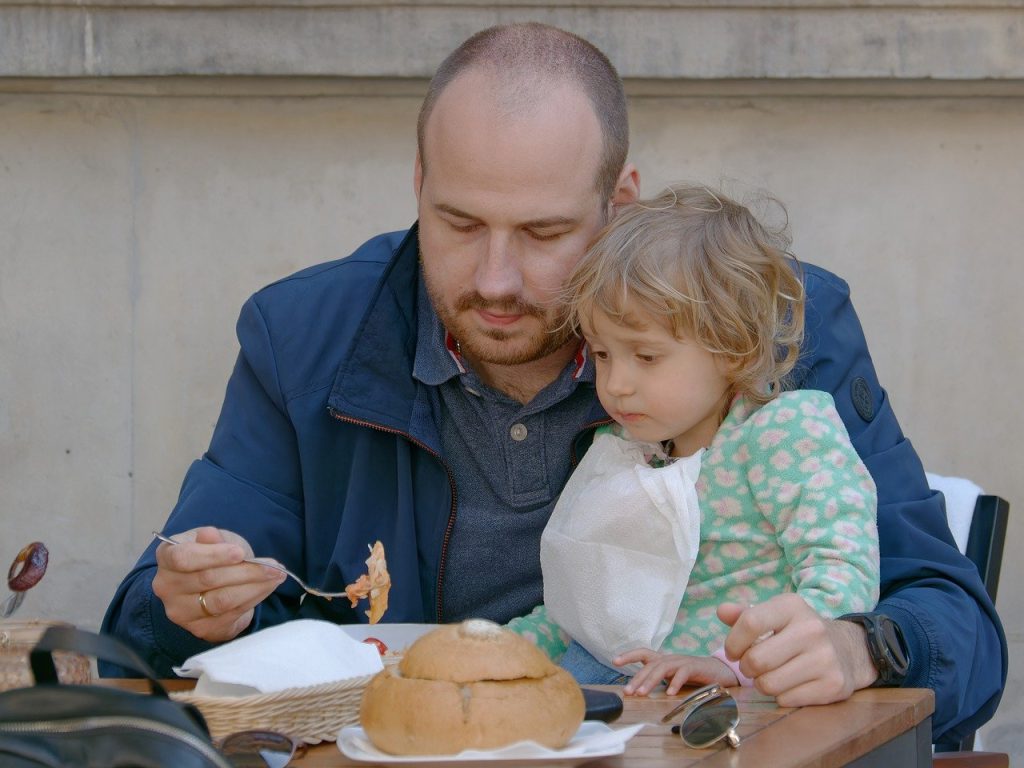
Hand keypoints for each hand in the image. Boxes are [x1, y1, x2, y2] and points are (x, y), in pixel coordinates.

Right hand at [152, 526, 285, 642]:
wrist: (212, 583)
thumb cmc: (212, 555)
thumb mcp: (215, 539)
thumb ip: (213, 539)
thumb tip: (209, 535)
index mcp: (167, 557)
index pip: (184, 558)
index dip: (214, 555)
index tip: (240, 553)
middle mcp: (167, 587)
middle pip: (209, 580)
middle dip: (247, 572)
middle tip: (274, 566)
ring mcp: (181, 612)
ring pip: (222, 600)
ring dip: (255, 587)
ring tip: (276, 576)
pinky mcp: (200, 629)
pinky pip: (232, 615)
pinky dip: (254, 600)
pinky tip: (266, 588)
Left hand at [614, 648, 738, 695]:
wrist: (718, 672)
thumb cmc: (692, 675)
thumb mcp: (671, 677)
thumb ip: (658, 680)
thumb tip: (639, 689)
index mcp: (663, 660)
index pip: (643, 653)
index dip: (629, 655)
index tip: (615, 661)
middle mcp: (670, 658)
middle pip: (650, 664)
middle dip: (637, 678)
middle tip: (628, 692)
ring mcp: (682, 661)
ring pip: (662, 668)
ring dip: (651, 681)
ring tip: (642, 693)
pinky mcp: (694, 667)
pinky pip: (683, 673)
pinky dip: (675, 683)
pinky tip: (670, 693)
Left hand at [719, 593, 878, 705]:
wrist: (848, 649)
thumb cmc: (798, 631)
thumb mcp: (775, 615)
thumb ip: (745, 614)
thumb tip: (721, 611)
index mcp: (792, 606)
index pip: (750, 622)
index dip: (733, 642)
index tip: (733, 652)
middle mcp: (811, 629)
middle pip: (756, 660)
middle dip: (746, 668)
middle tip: (753, 666)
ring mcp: (825, 658)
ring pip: (769, 684)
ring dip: (763, 684)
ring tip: (772, 674)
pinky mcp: (833, 685)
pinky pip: (787, 700)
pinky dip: (782, 696)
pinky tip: (792, 684)